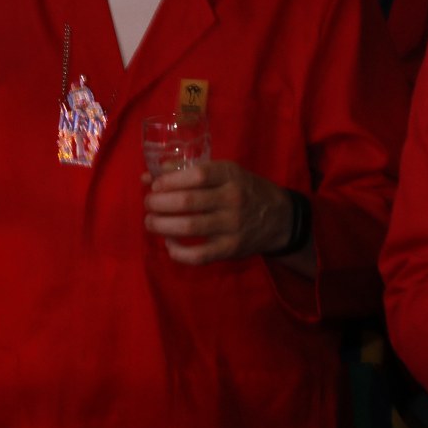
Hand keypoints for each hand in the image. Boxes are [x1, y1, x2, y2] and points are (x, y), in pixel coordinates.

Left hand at [143, 160, 292, 264]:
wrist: (279, 218)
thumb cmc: (244, 189)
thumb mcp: (224, 172)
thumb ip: (187, 172)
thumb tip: (147, 177)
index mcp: (230, 175)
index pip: (197, 174)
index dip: (170, 180)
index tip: (155, 185)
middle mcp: (232, 199)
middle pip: (188, 201)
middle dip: (160, 203)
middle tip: (148, 204)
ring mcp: (232, 226)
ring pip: (190, 227)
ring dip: (163, 225)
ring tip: (150, 222)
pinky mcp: (230, 249)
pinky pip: (199, 255)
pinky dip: (179, 252)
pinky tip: (169, 244)